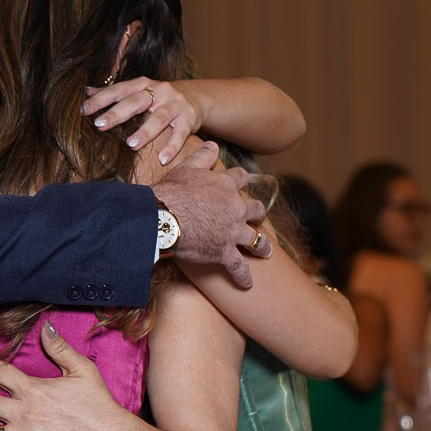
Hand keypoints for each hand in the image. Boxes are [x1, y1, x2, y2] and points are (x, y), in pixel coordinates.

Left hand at [80, 77, 200, 166]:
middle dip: (117, 113)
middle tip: (100, 125)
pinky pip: (180, 134)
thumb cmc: (159, 98)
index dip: (101, 99)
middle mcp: (159, 91)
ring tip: (131, 145)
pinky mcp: (188, 119)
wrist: (195, 98)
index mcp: (143, 84)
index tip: (84, 110)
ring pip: (159, 118)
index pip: (119, 90)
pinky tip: (163, 160)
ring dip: (145, 132)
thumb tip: (87, 92)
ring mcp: (175, 105)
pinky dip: (172, 147)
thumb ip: (115, 93)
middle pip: (136, 102)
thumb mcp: (139, 91)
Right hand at [152, 155, 271, 288]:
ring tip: (266, 252)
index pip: (241, 179)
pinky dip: (243, 277)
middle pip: (255, 210)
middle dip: (258, 215)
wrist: (164, 219)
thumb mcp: (186, 169)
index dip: (242, 181)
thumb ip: (203, 157)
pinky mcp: (225, 252)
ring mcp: (232, 231)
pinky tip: (248, 284)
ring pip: (255, 240)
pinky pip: (239, 267)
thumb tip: (214, 145)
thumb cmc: (171, 193)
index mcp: (225, 185)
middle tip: (259, 219)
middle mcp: (235, 207)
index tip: (244, 184)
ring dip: (262, 246)